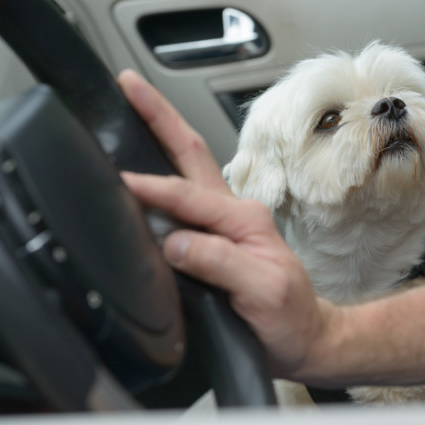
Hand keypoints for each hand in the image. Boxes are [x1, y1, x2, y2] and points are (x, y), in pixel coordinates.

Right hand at [117, 70, 334, 378]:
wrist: (305, 339)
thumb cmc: (290, 317)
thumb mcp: (263, 292)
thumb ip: (221, 263)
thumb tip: (176, 243)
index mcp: (246, 220)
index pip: (189, 196)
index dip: (153, 187)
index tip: (120, 180)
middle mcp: (235, 214)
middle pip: (191, 155)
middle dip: (160, 116)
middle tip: (130, 85)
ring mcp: (225, 224)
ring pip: (188, 171)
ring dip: (161, 136)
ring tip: (134, 110)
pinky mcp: (215, 240)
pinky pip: (184, 202)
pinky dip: (162, 177)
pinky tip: (145, 172)